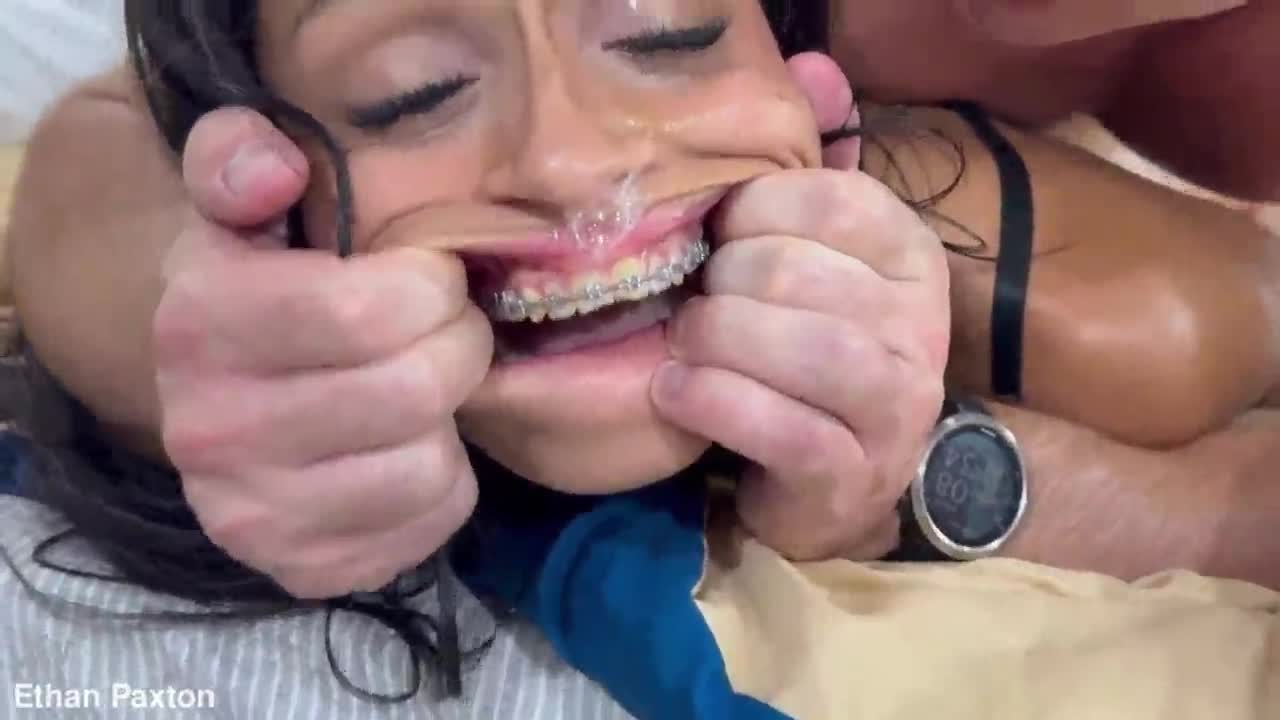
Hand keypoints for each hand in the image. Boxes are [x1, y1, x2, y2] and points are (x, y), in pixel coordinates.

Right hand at [155, 109, 491, 597]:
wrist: (219, 400)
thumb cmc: (260, 287)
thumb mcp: (240, 206)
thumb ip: (243, 157)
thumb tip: (273, 169)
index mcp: (200, 322)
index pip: (363, 312)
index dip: (429, 288)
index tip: (429, 278)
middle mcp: (212, 431)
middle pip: (411, 390)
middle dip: (456, 347)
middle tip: (444, 331)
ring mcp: (253, 515)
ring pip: (427, 467)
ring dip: (447, 419)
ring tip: (421, 391)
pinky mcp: (304, 570)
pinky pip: (433, 523)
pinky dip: (443, 483)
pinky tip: (406, 449)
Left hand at [651, 54, 949, 560]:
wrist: (834, 482)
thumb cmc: (808, 357)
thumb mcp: (816, 259)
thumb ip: (808, 170)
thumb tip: (813, 69)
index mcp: (910, 256)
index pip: (833, 200)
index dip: (753, 214)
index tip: (719, 240)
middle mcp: (920, 327)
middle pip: (797, 274)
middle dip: (722, 286)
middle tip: (697, 304)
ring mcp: (896, 406)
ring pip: (800, 348)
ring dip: (716, 341)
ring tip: (683, 346)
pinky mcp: (852, 475)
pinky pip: (778, 426)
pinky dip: (711, 401)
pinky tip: (674, 391)